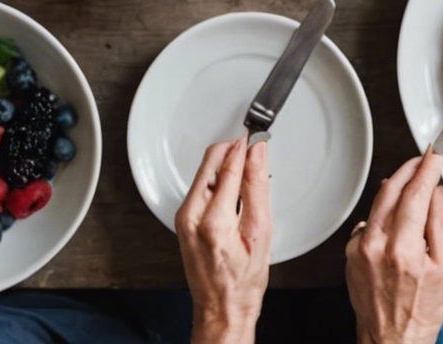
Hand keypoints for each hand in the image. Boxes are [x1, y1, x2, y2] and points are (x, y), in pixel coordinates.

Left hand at [177, 137, 271, 343]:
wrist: (222, 306)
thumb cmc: (242, 280)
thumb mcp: (261, 232)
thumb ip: (257, 188)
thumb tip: (257, 156)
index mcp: (212, 220)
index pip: (228, 166)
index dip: (244, 146)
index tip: (257, 135)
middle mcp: (190, 216)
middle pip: (210, 163)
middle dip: (233, 150)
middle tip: (254, 147)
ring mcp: (183, 218)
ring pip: (204, 173)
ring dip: (226, 165)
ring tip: (249, 169)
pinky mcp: (182, 221)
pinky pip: (200, 188)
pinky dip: (219, 180)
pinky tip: (234, 188)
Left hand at [346, 153, 442, 343]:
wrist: (393, 339)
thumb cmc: (422, 310)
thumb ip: (440, 225)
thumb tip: (436, 194)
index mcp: (403, 249)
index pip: (415, 194)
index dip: (427, 168)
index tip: (435, 154)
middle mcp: (375, 245)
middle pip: (391, 190)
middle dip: (409, 169)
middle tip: (424, 159)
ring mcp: (358, 249)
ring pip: (378, 203)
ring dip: (396, 187)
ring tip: (414, 183)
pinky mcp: (350, 253)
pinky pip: (368, 222)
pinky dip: (383, 213)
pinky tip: (396, 220)